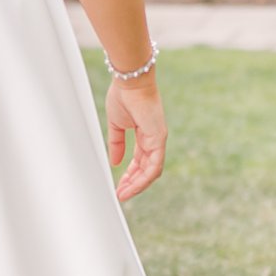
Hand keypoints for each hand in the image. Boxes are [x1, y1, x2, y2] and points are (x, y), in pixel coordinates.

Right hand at [106, 73, 166, 200]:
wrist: (130, 80)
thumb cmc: (124, 96)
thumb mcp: (116, 125)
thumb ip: (117, 144)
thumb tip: (116, 162)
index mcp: (146, 135)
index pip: (140, 161)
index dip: (130, 175)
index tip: (120, 186)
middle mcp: (154, 139)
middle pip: (147, 169)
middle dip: (133, 184)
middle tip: (121, 195)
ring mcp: (158, 139)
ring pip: (152, 171)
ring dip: (138, 185)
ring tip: (124, 195)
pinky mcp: (159, 138)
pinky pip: (154, 165)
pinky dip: (144, 178)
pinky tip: (132, 186)